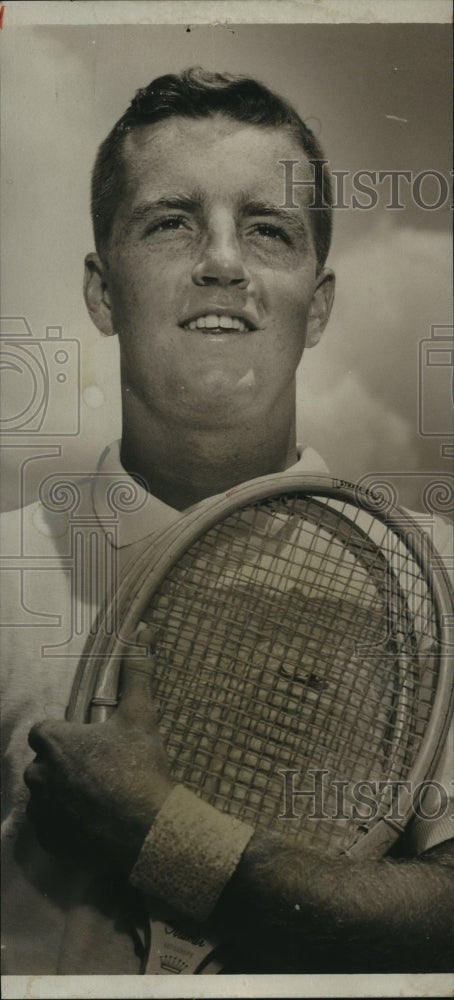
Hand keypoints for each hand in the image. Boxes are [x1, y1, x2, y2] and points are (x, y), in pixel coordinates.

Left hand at [24, 630, 173, 871]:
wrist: (149, 830)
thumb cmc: (140, 769)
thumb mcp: (141, 716)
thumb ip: (136, 672)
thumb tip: (142, 629)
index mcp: (55, 743)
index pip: (42, 731)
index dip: (64, 735)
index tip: (87, 741)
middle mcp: (39, 776)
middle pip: (43, 763)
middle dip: (64, 765)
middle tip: (98, 770)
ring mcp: (43, 811)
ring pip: (45, 795)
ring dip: (63, 794)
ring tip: (98, 797)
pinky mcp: (51, 840)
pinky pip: (51, 826)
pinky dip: (67, 823)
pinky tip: (94, 821)